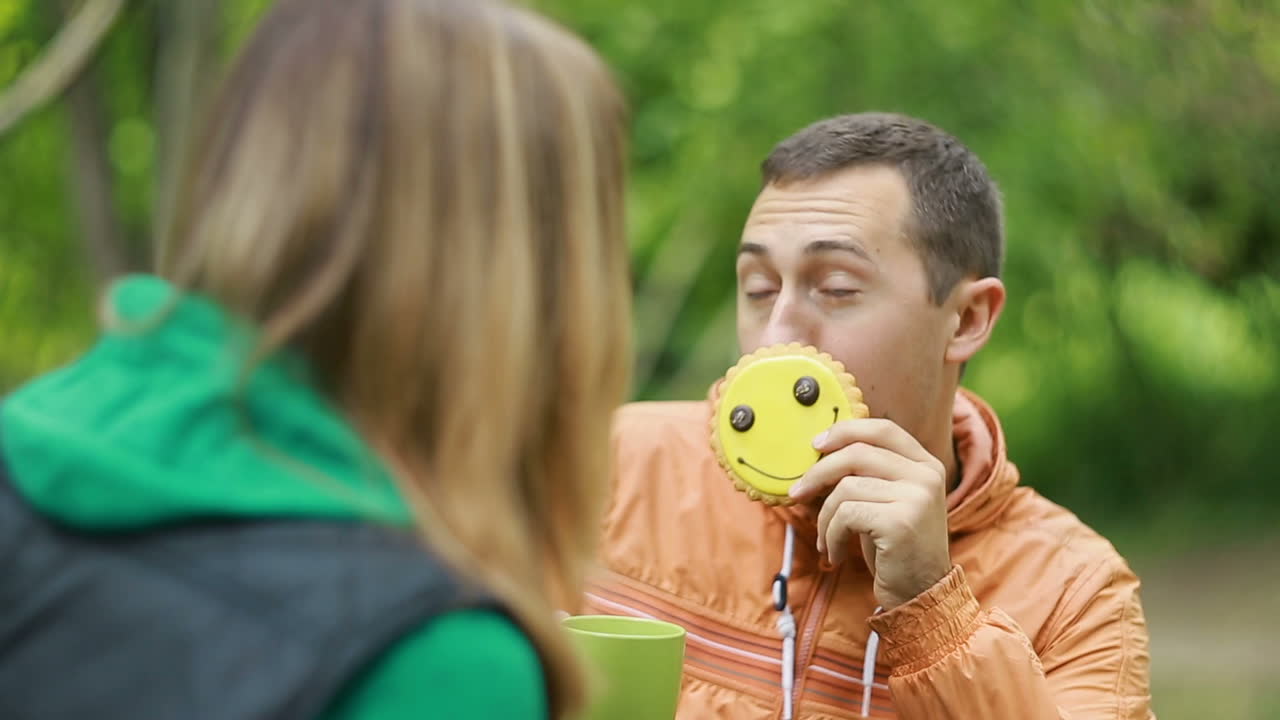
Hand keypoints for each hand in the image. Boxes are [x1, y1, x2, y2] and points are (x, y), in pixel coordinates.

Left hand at [788, 418, 951, 609]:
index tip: (816, 445)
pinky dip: (832, 535)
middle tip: (797, 492)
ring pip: (846, 488)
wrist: (922, 596)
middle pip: (857, 453)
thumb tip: (821, 450)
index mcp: (926, 465)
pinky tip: (836, 554)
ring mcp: (916, 497)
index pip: (882, 429)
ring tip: (826, 540)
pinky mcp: (900, 522)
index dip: (845, 431)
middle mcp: (926, 476)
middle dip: (818, 472)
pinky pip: (846, 515)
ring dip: (824, 517)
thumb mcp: (889, 502)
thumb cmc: (896, 549)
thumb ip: (871, 473)